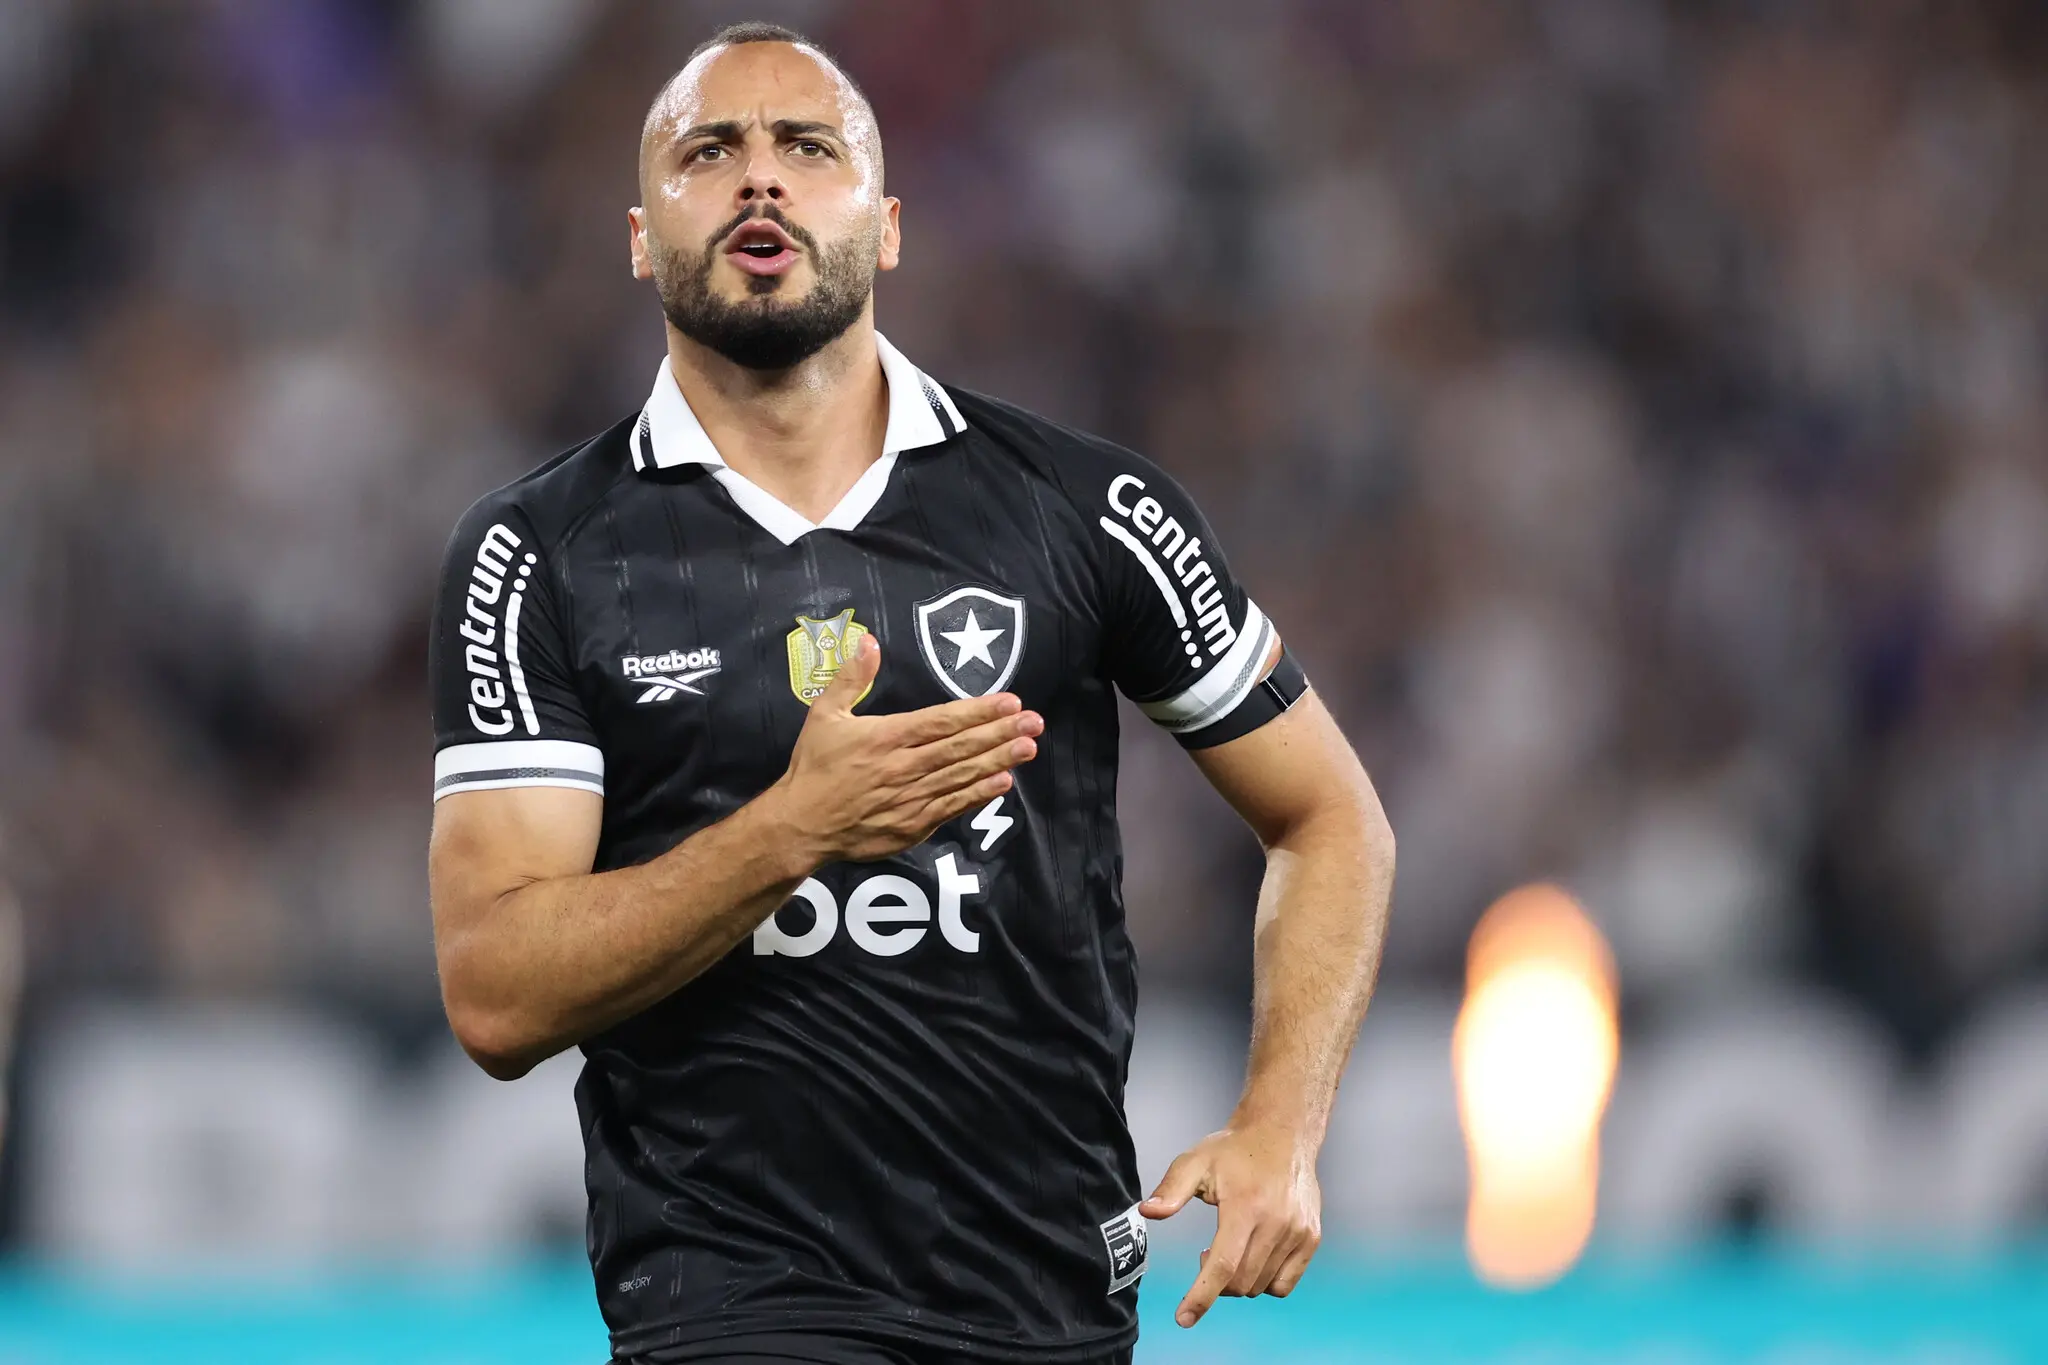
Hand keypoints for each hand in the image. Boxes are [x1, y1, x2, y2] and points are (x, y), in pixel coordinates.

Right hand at [770, 634, 1040, 863]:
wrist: (800, 825)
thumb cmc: (813, 767)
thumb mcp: (824, 714)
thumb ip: (851, 678)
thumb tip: (869, 641)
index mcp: (887, 737)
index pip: (942, 721)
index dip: (979, 712)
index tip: (1009, 701)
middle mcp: (904, 767)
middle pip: (961, 747)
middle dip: (1001, 733)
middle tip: (1034, 721)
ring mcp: (912, 798)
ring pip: (963, 775)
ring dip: (999, 761)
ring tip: (1029, 747)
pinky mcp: (913, 825)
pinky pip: (953, 807)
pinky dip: (979, 794)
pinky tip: (1003, 782)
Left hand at [1139, 1122, 1321, 1326]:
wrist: (1283, 1132)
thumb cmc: (1236, 1148)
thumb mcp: (1196, 1161)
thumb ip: (1170, 1189)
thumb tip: (1147, 1211)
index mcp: (1245, 1207)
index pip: (1222, 1266)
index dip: (1201, 1296)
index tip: (1183, 1318)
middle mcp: (1276, 1223)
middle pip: (1240, 1281)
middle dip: (1215, 1282)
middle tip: (1205, 1254)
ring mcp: (1298, 1233)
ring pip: (1260, 1285)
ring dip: (1238, 1280)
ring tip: (1230, 1249)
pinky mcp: (1311, 1238)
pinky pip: (1284, 1284)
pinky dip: (1264, 1282)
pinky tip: (1253, 1257)